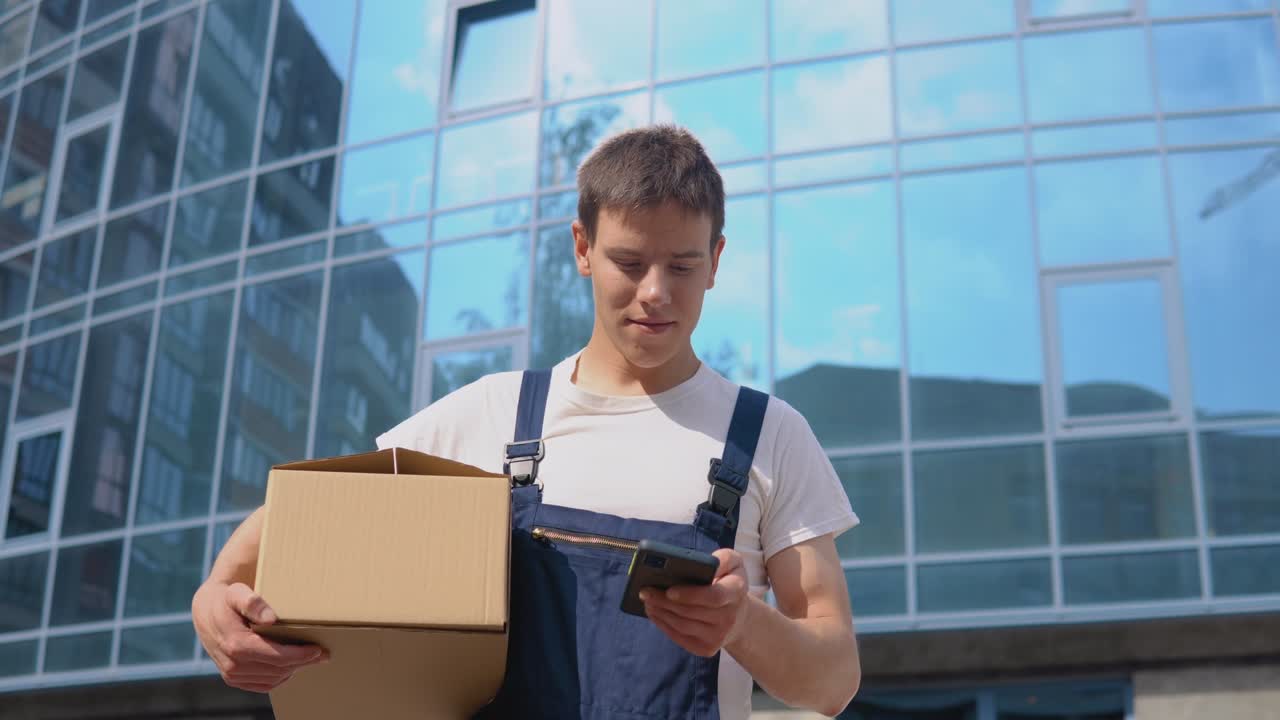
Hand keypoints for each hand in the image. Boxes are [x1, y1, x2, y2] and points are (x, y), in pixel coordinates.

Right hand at [192, 581, 327, 692]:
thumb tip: (270, 618)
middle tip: (322, 654)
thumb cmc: (226, 599)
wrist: (206, 612)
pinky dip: (279, 677)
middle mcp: (232, 664)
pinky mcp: (233, 678)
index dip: (300, 655)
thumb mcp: (237, 593)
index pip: (276, 657)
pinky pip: (262, 684)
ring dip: (292, 670)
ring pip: (272, 679)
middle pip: (278, 670)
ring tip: (309, 658)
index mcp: (236, 645)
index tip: (318, 650)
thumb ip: (252, 602)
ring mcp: (232, 674)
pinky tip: (290, 666)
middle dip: (302, 662)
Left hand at [640, 548, 749, 656]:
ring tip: (646, 600)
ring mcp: (718, 636)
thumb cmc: (729, 582)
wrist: (739, 616)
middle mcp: (729, 617)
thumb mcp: (734, 562)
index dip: (690, 595)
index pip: (714, 596)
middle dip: (664, 602)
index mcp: (736, 592)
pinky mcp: (706, 649)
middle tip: (645, 591)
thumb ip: (723, 558)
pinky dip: (663, 625)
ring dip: (661, 613)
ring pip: (682, 625)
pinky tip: (654, 613)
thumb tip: (704, 563)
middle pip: (691, 612)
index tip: (669, 590)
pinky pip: (680, 637)